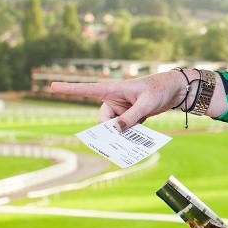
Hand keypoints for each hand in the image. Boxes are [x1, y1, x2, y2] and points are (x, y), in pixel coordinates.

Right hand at [51, 70, 188, 130]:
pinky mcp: (131, 116)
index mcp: (114, 89)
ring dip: (121, 134)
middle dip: (110, 130)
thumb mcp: (146, 104)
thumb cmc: (160, 90)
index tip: (52, 87)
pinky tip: (137, 140)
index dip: (70, 89)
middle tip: (120, 138)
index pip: (88, 90)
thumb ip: (131, 117)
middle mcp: (115, 100)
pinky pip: (125, 128)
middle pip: (103, 120)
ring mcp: (123, 109)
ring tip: (134, 138)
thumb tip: (115, 130)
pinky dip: (129, 134)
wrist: (176, 90)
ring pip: (114, 127)